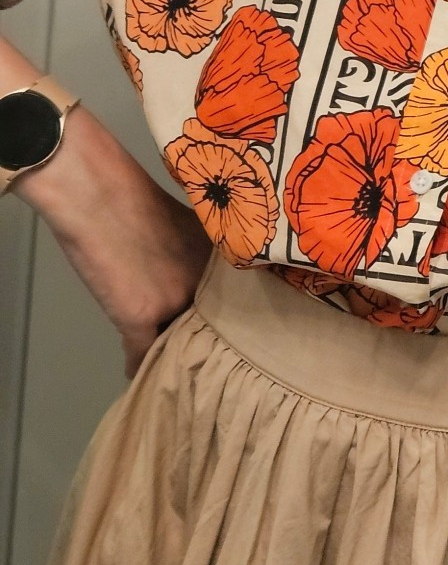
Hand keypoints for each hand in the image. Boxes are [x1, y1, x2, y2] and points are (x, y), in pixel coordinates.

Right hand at [15, 110, 211, 376]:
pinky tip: (135, 372)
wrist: (96, 193)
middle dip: (202, 341)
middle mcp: (207, 283)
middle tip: (197, 357)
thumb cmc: (135, 201)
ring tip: (166, 365)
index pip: (233, 305)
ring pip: (176, 342)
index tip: (226, 336)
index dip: (224, 321)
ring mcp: (175, 302)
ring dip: (169, 353)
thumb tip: (200, 283)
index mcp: (222, 262)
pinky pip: (141, 353)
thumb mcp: (187, 228)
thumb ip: (200, 258)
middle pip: (209, 328)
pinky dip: (136, 365)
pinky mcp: (140, 316)